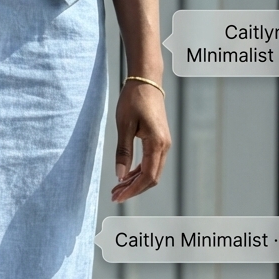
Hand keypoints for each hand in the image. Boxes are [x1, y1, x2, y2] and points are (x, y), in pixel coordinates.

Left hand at [111, 80, 170, 202]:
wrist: (146, 81)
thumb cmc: (134, 99)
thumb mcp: (124, 125)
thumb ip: (123, 152)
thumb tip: (120, 175)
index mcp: (157, 144)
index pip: (147, 176)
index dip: (133, 190)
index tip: (118, 197)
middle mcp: (164, 146)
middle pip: (151, 178)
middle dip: (133, 189)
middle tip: (115, 196)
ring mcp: (163, 144)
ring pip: (151, 171)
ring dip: (135, 182)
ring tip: (117, 187)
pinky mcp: (159, 140)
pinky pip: (150, 162)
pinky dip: (138, 171)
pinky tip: (126, 175)